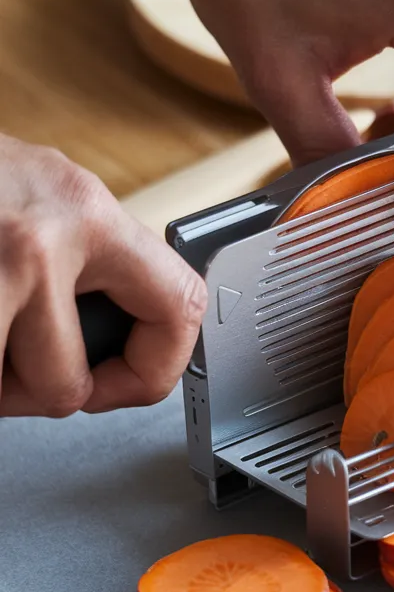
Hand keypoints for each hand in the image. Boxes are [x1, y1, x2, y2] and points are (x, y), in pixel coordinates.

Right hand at [0, 135, 205, 416]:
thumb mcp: (39, 198)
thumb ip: (87, 260)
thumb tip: (129, 339)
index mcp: (84, 210)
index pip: (179, 308)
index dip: (155, 367)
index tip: (127, 380)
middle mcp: (42, 237)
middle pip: (67, 385)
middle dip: (34, 389)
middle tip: (13, 360)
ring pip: (5, 393)